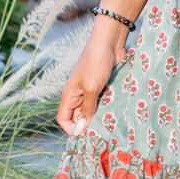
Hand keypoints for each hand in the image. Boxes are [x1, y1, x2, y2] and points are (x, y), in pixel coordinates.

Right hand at [57, 20, 128, 135]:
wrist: (110, 42)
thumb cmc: (96, 63)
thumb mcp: (91, 88)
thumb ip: (87, 108)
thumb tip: (81, 129)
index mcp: (70, 94)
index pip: (63, 118)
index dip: (70, 128)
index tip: (84, 136)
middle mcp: (78, 94)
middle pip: (79, 116)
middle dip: (88, 125)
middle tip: (101, 134)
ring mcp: (91, 90)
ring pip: (92, 110)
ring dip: (100, 116)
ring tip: (110, 126)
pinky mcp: (103, 86)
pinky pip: (103, 102)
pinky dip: (108, 107)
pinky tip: (116, 113)